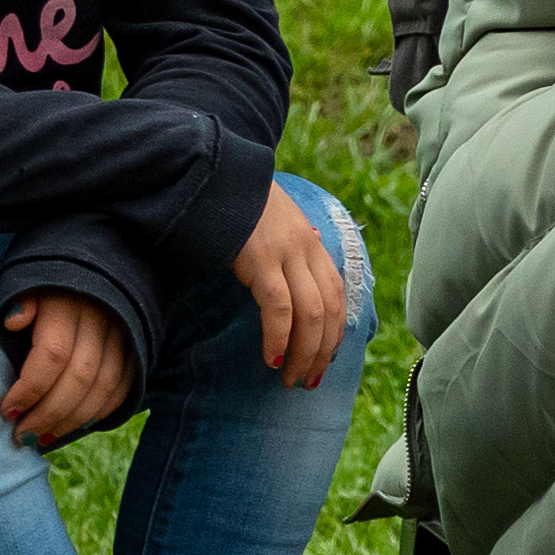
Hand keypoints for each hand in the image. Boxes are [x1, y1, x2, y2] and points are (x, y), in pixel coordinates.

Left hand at [0, 288, 134, 446]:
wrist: (93, 266)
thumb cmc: (46, 286)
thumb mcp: (25, 283)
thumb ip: (19, 303)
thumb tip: (12, 321)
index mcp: (68, 303)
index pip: (52, 355)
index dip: (29, 389)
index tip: (6, 410)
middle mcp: (100, 319)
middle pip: (79, 378)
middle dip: (47, 414)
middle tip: (21, 435)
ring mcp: (122, 336)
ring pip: (102, 388)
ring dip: (71, 420)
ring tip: (42, 436)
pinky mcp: (134, 348)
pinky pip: (121, 388)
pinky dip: (98, 412)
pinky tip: (72, 425)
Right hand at [233, 188, 349, 388]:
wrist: (216, 172)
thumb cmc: (237, 206)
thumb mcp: (272, 230)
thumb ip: (286, 258)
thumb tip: (291, 293)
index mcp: (312, 244)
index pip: (339, 297)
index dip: (336, 334)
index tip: (325, 361)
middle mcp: (307, 249)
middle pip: (330, 311)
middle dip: (322, 352)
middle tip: (309, 382)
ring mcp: (285, 253)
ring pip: (310, 313)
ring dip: (304, 353)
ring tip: (291, 379)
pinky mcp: (260, 258)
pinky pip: (278, 306)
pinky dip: (279, 336)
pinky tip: (272, 357)